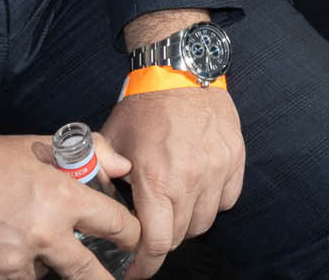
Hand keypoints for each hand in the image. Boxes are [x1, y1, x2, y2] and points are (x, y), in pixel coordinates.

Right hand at [0, 110, 139, 279]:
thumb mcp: (43, 144)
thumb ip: (93, 152)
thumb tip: (123, 169)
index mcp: (60, 198)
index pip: (116, 226)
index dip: (130, 235)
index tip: (131, 241)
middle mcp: (40, 235)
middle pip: (89, 273)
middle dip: (104, 277)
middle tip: (110, 276)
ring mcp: (9, 264)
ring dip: (47, 271)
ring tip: (37, 251)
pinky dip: (16, 275)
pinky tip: (9, 257)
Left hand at [98, 85, 242, 278]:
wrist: (181, 70)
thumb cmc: (143, 107)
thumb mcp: (111, 140)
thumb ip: (99, 173)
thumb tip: (93, 203)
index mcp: (155, 179)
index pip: (155, 243)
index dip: (144, 266)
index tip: (134, 272)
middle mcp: (190, 180)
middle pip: (179, 237)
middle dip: (160, 243)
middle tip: (148, 234)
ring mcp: (217, 170)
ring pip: (204, 222)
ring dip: (186, 224)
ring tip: (172, 209)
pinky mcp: (235, 159)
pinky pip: (226, 200)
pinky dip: (211, 204)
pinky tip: (196, 190)